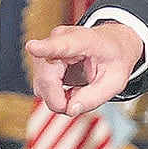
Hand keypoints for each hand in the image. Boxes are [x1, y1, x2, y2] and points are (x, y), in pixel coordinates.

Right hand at [26, 22, 142, 115]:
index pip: (62, 45)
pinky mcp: (42, 59)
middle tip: (76, 104)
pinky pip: (41, 85)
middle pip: (46, 77)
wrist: (112, 42)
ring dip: (57, 96)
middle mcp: (60, 39)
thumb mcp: (115, 81)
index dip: (45, 48)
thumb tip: (70, 109)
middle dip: (57, 99)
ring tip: (79, 90)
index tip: (32, 46)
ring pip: (41, 83)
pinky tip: (69, 88)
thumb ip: (94, 97)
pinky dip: (54, 93)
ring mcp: (48, 47)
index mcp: (84, 40)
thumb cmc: (114, 58)